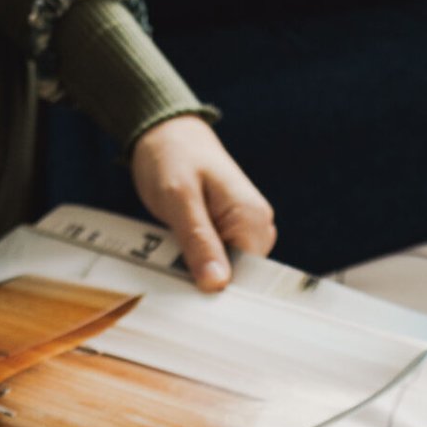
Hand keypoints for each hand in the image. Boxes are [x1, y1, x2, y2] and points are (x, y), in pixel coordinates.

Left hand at [130, 115, 276, 291]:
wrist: (167, 134)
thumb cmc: (172, 157)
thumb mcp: (179, 200)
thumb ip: (199, 241)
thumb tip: (217, 284)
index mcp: (253, 219)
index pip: (246, 279)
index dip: (217, 291)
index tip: (190, 292)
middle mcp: (259, 228)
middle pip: (237, 280)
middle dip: (204, 280)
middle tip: (172, 263)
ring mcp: (247, 232)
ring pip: (225, 273)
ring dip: (197, 271)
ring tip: (174, 249)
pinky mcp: (233, 234)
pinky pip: (217, 262)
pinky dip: (196, 262)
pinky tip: (180, 249)